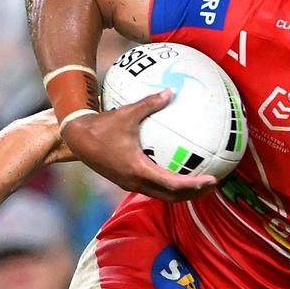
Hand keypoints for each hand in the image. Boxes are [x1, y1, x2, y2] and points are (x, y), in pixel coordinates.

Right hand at [59, 89, 216, 201]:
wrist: (75, 140)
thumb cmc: (101, 126)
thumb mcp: (126, 113)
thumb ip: (150, 103)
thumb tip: (171, 91)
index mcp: (138, 170)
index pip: (173, 184)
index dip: (195, 185)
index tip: (213, 180)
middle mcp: (136, 182)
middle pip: (172, 197)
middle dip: (194, 193)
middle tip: (214, 184)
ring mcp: (130, 184)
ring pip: (163, 196)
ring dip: (182, 193)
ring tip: (201, 183)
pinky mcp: (127, 182)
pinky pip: (154, 188)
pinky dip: (169, 186)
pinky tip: (178, 173)